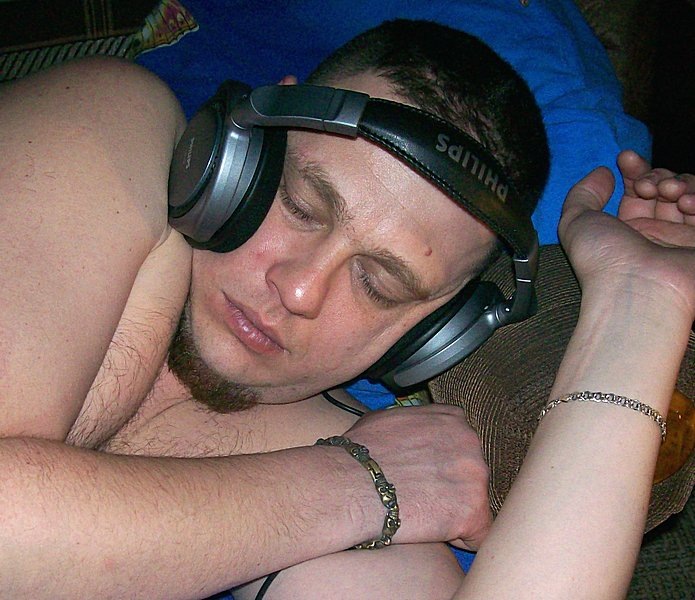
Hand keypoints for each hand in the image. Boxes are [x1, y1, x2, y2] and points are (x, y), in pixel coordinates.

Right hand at [344, 404, 491, 549]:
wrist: (352, 484)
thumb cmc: (361, 453)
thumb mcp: (389, 419)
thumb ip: (416, 424)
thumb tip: (413, 433)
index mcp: (452, 419)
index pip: (461, 443)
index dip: (443, 463)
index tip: (426, 474)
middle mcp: (470, 442)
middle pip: (471, 471)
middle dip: (451, 486)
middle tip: (422, 496)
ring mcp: (475, 476)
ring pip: (475, 501)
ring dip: (454, 511)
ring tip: (422, 514)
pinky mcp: (473, 512)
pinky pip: (479, 533)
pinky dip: (462, 538)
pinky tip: (436, 533)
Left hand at [558, 150, 694, 321]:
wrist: (638, 290)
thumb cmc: (603, 261)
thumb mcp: (575, 222)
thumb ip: (583, 194)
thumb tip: (604, 173)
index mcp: (625, 230)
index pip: (637, 190)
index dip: (634, 170)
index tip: (625, 159)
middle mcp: (654, 234)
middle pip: (665, 189)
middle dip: (656, 175)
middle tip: (647, 185)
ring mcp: (681, 239)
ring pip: (689, 195)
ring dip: (678, 182)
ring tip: (667, 192)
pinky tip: (685, 202)